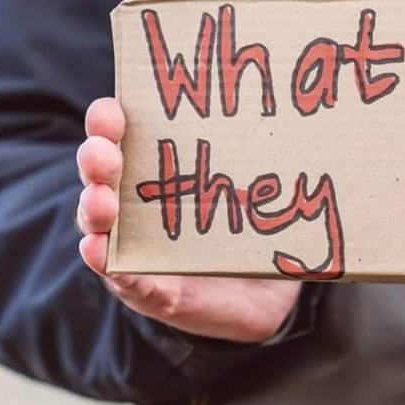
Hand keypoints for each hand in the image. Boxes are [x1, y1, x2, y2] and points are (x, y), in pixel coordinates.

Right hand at [76, 98, 300, 343]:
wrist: (262, 298)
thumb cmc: (247, 230)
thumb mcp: (253, 188)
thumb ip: (262, 156)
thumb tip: (311, 107)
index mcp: (155, 174)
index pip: (121, 140)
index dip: (108, 122)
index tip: (112, 107)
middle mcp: (135, 208)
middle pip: (102, 177)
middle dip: (97, 160)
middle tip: (104, 151)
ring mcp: (135, 249)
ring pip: (99, 225)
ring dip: (93, 209)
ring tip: (100, 200)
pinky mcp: (148, 289)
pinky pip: (121, 277)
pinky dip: (105, 262)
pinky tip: (97, 249)